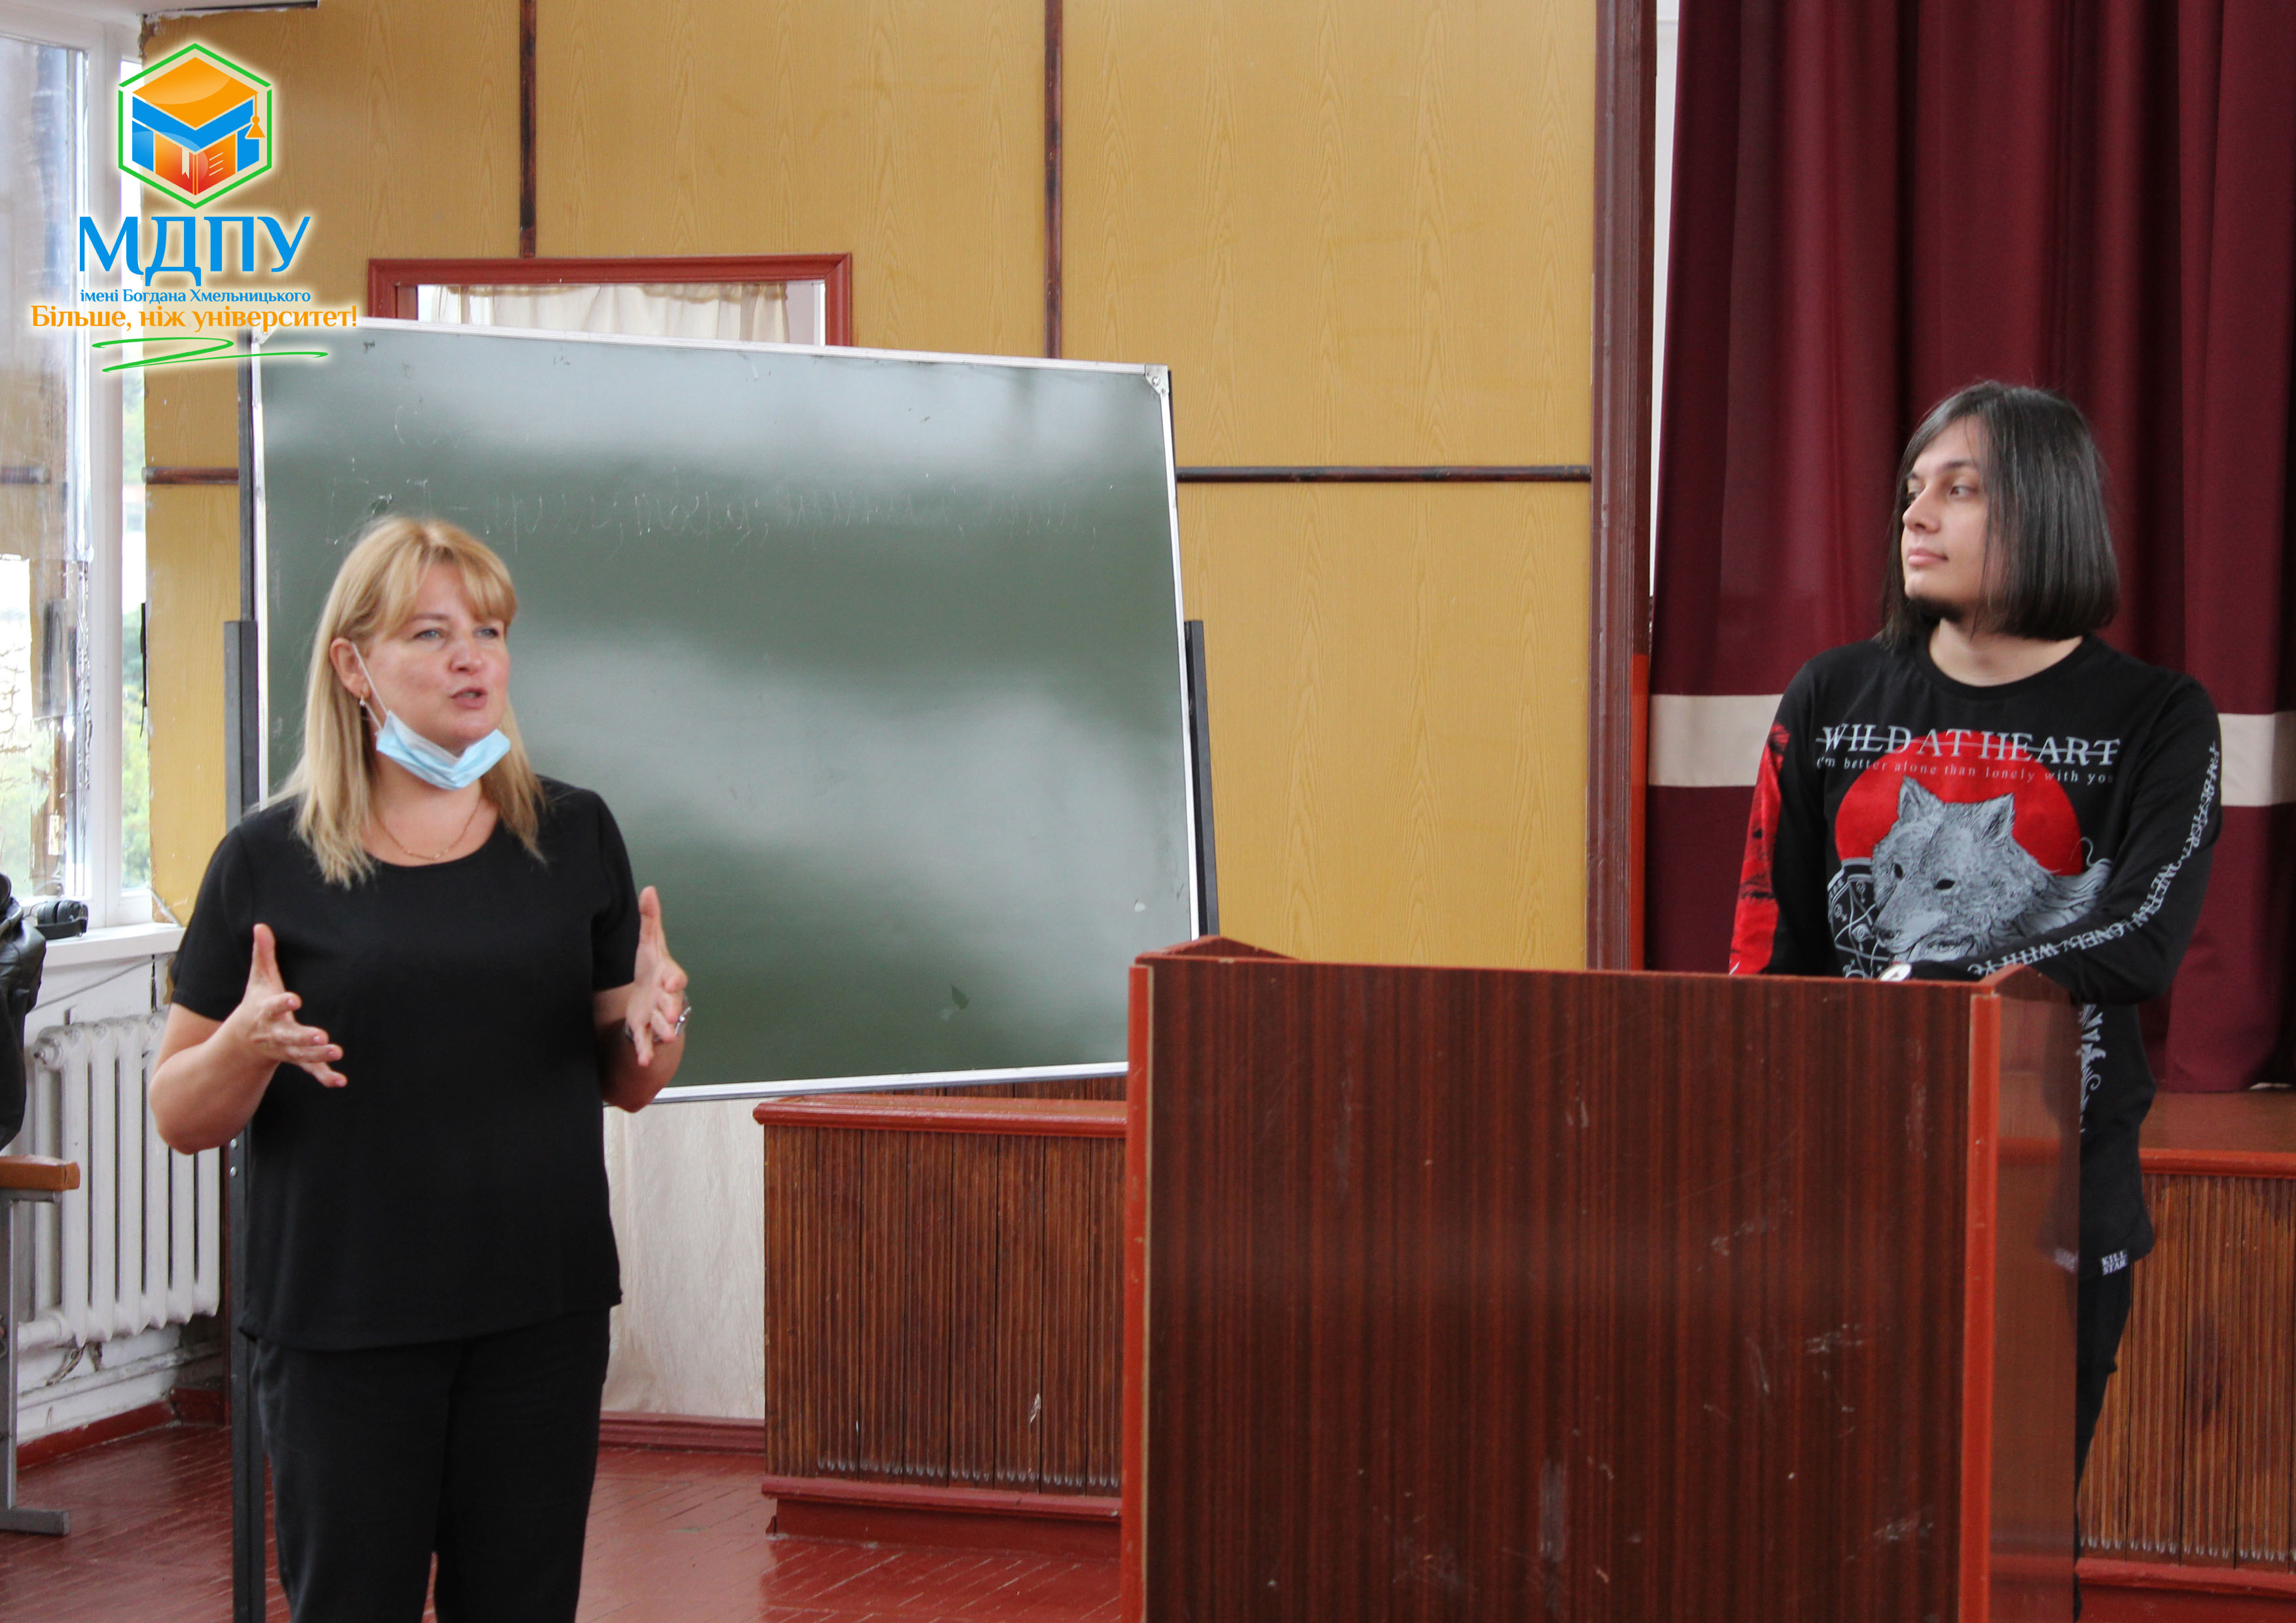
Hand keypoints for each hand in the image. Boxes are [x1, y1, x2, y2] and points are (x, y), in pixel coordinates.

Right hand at [226, 923, 345, 1086]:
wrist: (244, 1041)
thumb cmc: (256, 1004)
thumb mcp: (258, 980)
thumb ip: (263, 955)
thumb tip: (261, 926)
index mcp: (265, 1012)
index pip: (272, 1007)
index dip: (282, 1003)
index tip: (294, 999)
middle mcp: (275, 1033)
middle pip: (289, 1036)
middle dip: (304, 1037)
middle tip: (321, 1036)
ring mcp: (287, 1049)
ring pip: (302, 1055)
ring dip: (319, 1056)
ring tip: (336, 1051)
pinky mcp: (297, 1060)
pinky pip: (311, 1071)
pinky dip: (325, 1077)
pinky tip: (340, 1081)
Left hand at [624, 887, 689, 1067]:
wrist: (648, 996)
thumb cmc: (651, 968)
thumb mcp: (649, 943)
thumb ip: (650, 920)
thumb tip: (648, 889)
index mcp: (667, 976)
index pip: (674, 977)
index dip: (674, 980)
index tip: (673, 981)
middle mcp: (664, 998)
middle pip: (670, 1004)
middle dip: (671, 1009)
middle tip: (671, 1015)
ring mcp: (655, 1016)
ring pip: (661, 1026)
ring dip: (664, 1032)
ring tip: (667, 1037)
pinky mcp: (644, 1030)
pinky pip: (646, 1042)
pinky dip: (646, 1052)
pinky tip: (643, 1061)